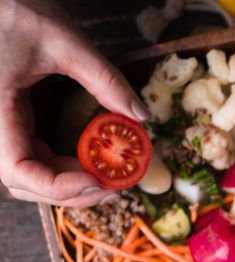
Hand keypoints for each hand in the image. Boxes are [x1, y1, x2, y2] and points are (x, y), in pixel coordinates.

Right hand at [0, 0, 148, 205]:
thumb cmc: (16, 11)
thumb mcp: (64, 41)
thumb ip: (104, 79)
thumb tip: (142, 116)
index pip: (17, 170)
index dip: (57, 186)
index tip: (98, 182)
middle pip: (24, 182)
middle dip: (71, 192)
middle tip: (115, 187)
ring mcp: (2, 127)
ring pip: (29, 175)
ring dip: (69, 183)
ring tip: (109, 178)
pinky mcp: (11, 123)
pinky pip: (33, 157)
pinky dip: (62, 168)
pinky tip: (92, 163)